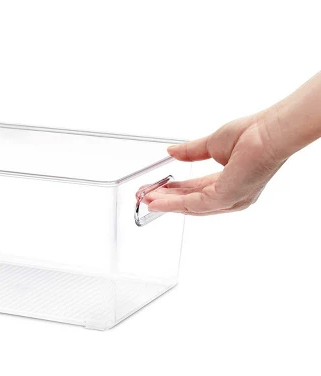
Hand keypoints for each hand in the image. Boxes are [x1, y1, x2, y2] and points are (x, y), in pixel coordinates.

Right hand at [143, 111, 285, 215]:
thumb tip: (171, 152)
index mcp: (229, 183)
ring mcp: (229, 200)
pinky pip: (194, 204)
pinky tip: (157, 202)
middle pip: (191, 202)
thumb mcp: (211, 145)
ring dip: (166, 204)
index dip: (174, 191)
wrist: (268, 131)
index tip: (156, 190)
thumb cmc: (252, 134)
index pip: (196, 191)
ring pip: (190, 206)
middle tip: (145, 198)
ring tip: (146, 201)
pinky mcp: (226, 198)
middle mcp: (230, 197)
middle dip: (166, 200)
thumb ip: (190, 152)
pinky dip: (173, 204)